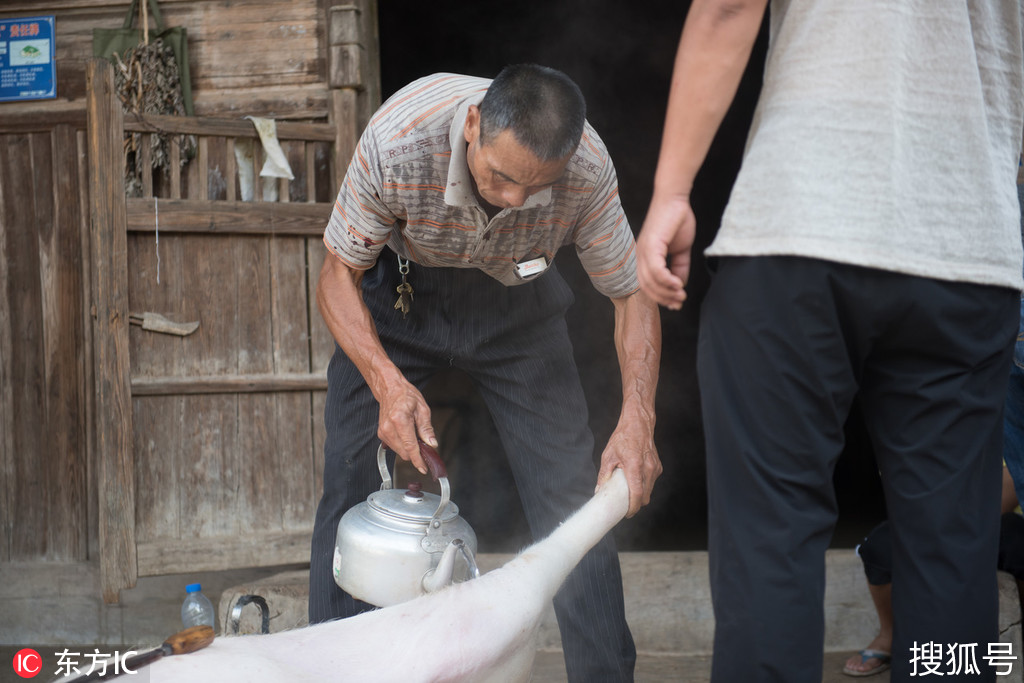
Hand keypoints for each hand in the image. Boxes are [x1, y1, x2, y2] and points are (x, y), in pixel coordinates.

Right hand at [376, 379, 436, 473]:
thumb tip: (432, 444)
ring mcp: (383, 432)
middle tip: (424, 443)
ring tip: (413, 433)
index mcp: (400, 420)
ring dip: (408, 448)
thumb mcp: (422, 409)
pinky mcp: (381, 434)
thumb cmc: (406, 395)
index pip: (410, 446)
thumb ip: (427, 429)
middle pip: (404, 452)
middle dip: (415, 453)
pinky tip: (406, 434)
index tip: (423, 468)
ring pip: (399, 451)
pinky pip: (394, 447)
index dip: (418, 460)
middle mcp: (389, 428)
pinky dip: (402, 445)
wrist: (390, 389)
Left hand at [596, 415, 661, 517]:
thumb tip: (599, 491)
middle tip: (625, 507)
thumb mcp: (608, 455)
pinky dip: (644, 486)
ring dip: (640, 495)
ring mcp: (655, 467)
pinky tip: (635, 482)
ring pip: (649, 490)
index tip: (627, 514)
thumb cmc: (623, 437)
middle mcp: (648, 468)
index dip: (632, 507)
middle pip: (645, 496)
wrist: (638, 424)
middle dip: (636, 505)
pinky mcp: (658, 466)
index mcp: (634, 466)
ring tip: (629, 494)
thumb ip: (603, 475)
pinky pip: (652, 482)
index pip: (637, 494)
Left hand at [636, 194, 695, 309]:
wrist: (675, 199)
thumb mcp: (681, 249)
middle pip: (647, 287)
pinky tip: (678, 284)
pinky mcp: (650, 245)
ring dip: (667, 292)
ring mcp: (643, 251)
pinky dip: (667, 280)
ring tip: (681, 295)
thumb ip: (680, 267)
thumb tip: (680, 284)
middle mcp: (641, 256)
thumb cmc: (677, 220)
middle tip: (680, 302)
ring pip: (651, 281)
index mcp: (645, 258)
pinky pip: (656, 270)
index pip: (647, 285)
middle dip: (664, 298)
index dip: (660, 297)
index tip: (675, 304)